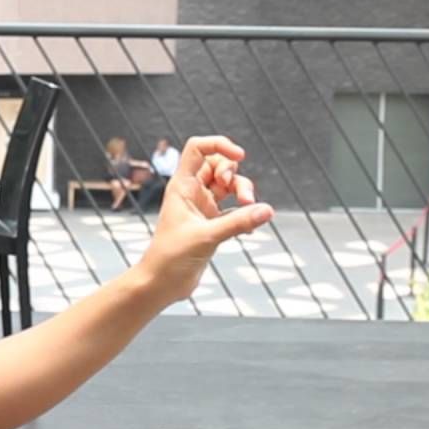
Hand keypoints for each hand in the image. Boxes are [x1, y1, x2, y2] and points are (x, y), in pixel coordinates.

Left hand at [137, 136, 273, 302]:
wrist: (161, 284)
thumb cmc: (171, 258)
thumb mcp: (207, 237)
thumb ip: (238, 222)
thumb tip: (267, 210)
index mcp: (182, 186)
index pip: (197, 148)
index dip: (219, 145)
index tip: (240, 156)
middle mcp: (192, 192)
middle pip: (218, 165)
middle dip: (235, 175)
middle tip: (243, 197)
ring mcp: (202, 207)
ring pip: (228, 186)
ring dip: (243, 192)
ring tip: (250, 208)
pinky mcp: (211, 224)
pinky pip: (234, 208)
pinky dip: (244, 212)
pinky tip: (250, 228)